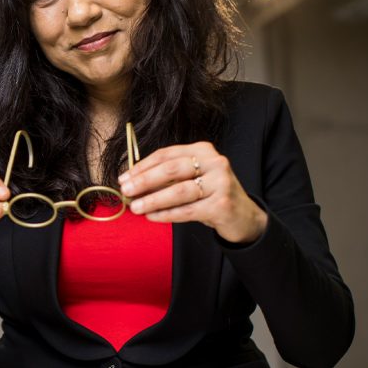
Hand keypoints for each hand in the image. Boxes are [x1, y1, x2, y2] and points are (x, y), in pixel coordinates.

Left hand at [118, 141, 266, 243]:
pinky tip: (152, 217)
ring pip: (179, 191)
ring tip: (136, 207)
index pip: (166, 154)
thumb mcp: (192, 178)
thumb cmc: (210, 195)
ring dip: (153, 199)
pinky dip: (167, 214)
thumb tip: (132, 182)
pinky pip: (188, 210)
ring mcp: (221, 183)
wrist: (243, 216)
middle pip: (171, 169)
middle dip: (144, 180)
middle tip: (126, 190)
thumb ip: (167, 177)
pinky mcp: (222, 205)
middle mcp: (215, 162)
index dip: (142, 166)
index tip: (124, 177)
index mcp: (203, 150)